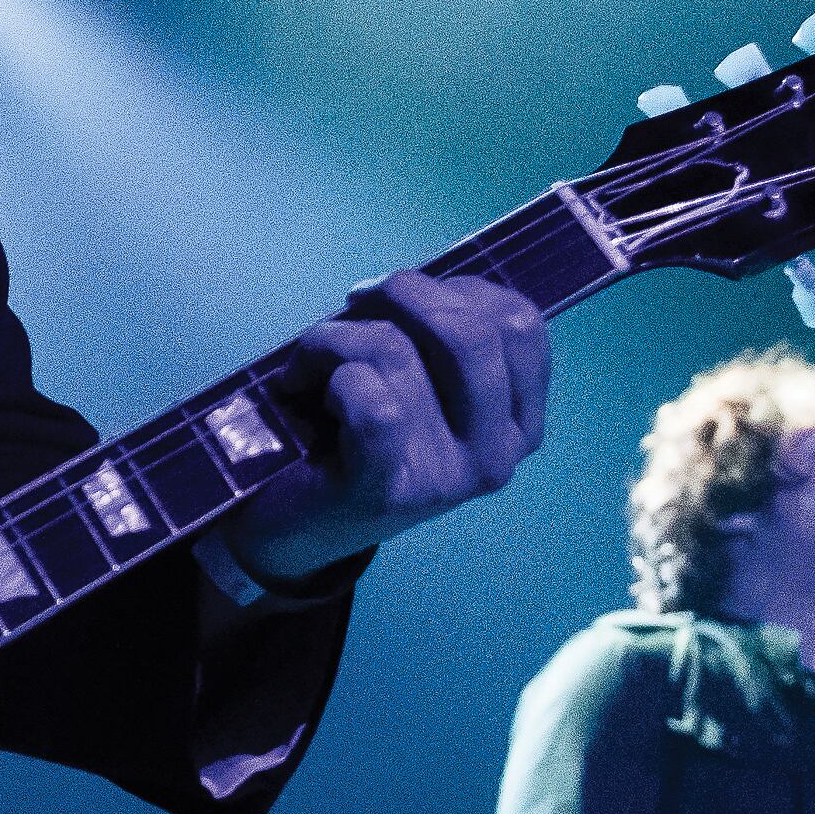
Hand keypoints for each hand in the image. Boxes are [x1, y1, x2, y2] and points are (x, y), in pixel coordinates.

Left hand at [219, 271, 553, 586]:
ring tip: (310, 363)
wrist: (296, 529)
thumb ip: (436, 333)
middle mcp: (497, 455)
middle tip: (354, 306)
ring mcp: (447, 477)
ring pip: (399, 352)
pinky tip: (300, 390)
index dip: (455, 287)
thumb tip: (404, 284)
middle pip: (473, 331)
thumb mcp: (416, 381)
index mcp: (518, 424)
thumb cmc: (353, 437)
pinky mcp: (386, 490)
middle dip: (404, 294)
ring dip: (336, 337)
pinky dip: (325, 372)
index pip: (518, 323)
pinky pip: (372, 400)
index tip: (401, 298)